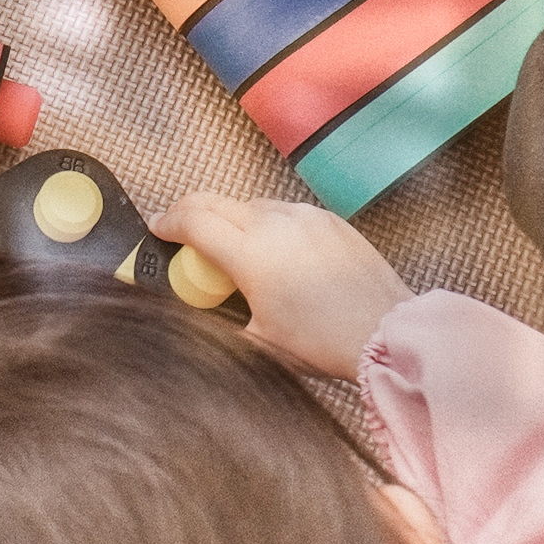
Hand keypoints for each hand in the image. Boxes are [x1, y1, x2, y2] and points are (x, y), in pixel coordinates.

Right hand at [141, 188, 407, 379]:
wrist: (385, 331)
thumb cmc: (322, 343)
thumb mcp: (260, 343)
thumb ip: (222, 323)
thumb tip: (199, 317)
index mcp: (250, 253)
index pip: (193, 221)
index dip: (167, 224)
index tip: (157, 230)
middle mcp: (274, 223)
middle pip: (215, 201)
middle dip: (190, 212)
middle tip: (180, 231)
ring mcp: (305, 216)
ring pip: (251, 204)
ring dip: (230, 218)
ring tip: (231, 247)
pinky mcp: (329, 219)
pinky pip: (285, 211)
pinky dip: (267, 223)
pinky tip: (274, 250)